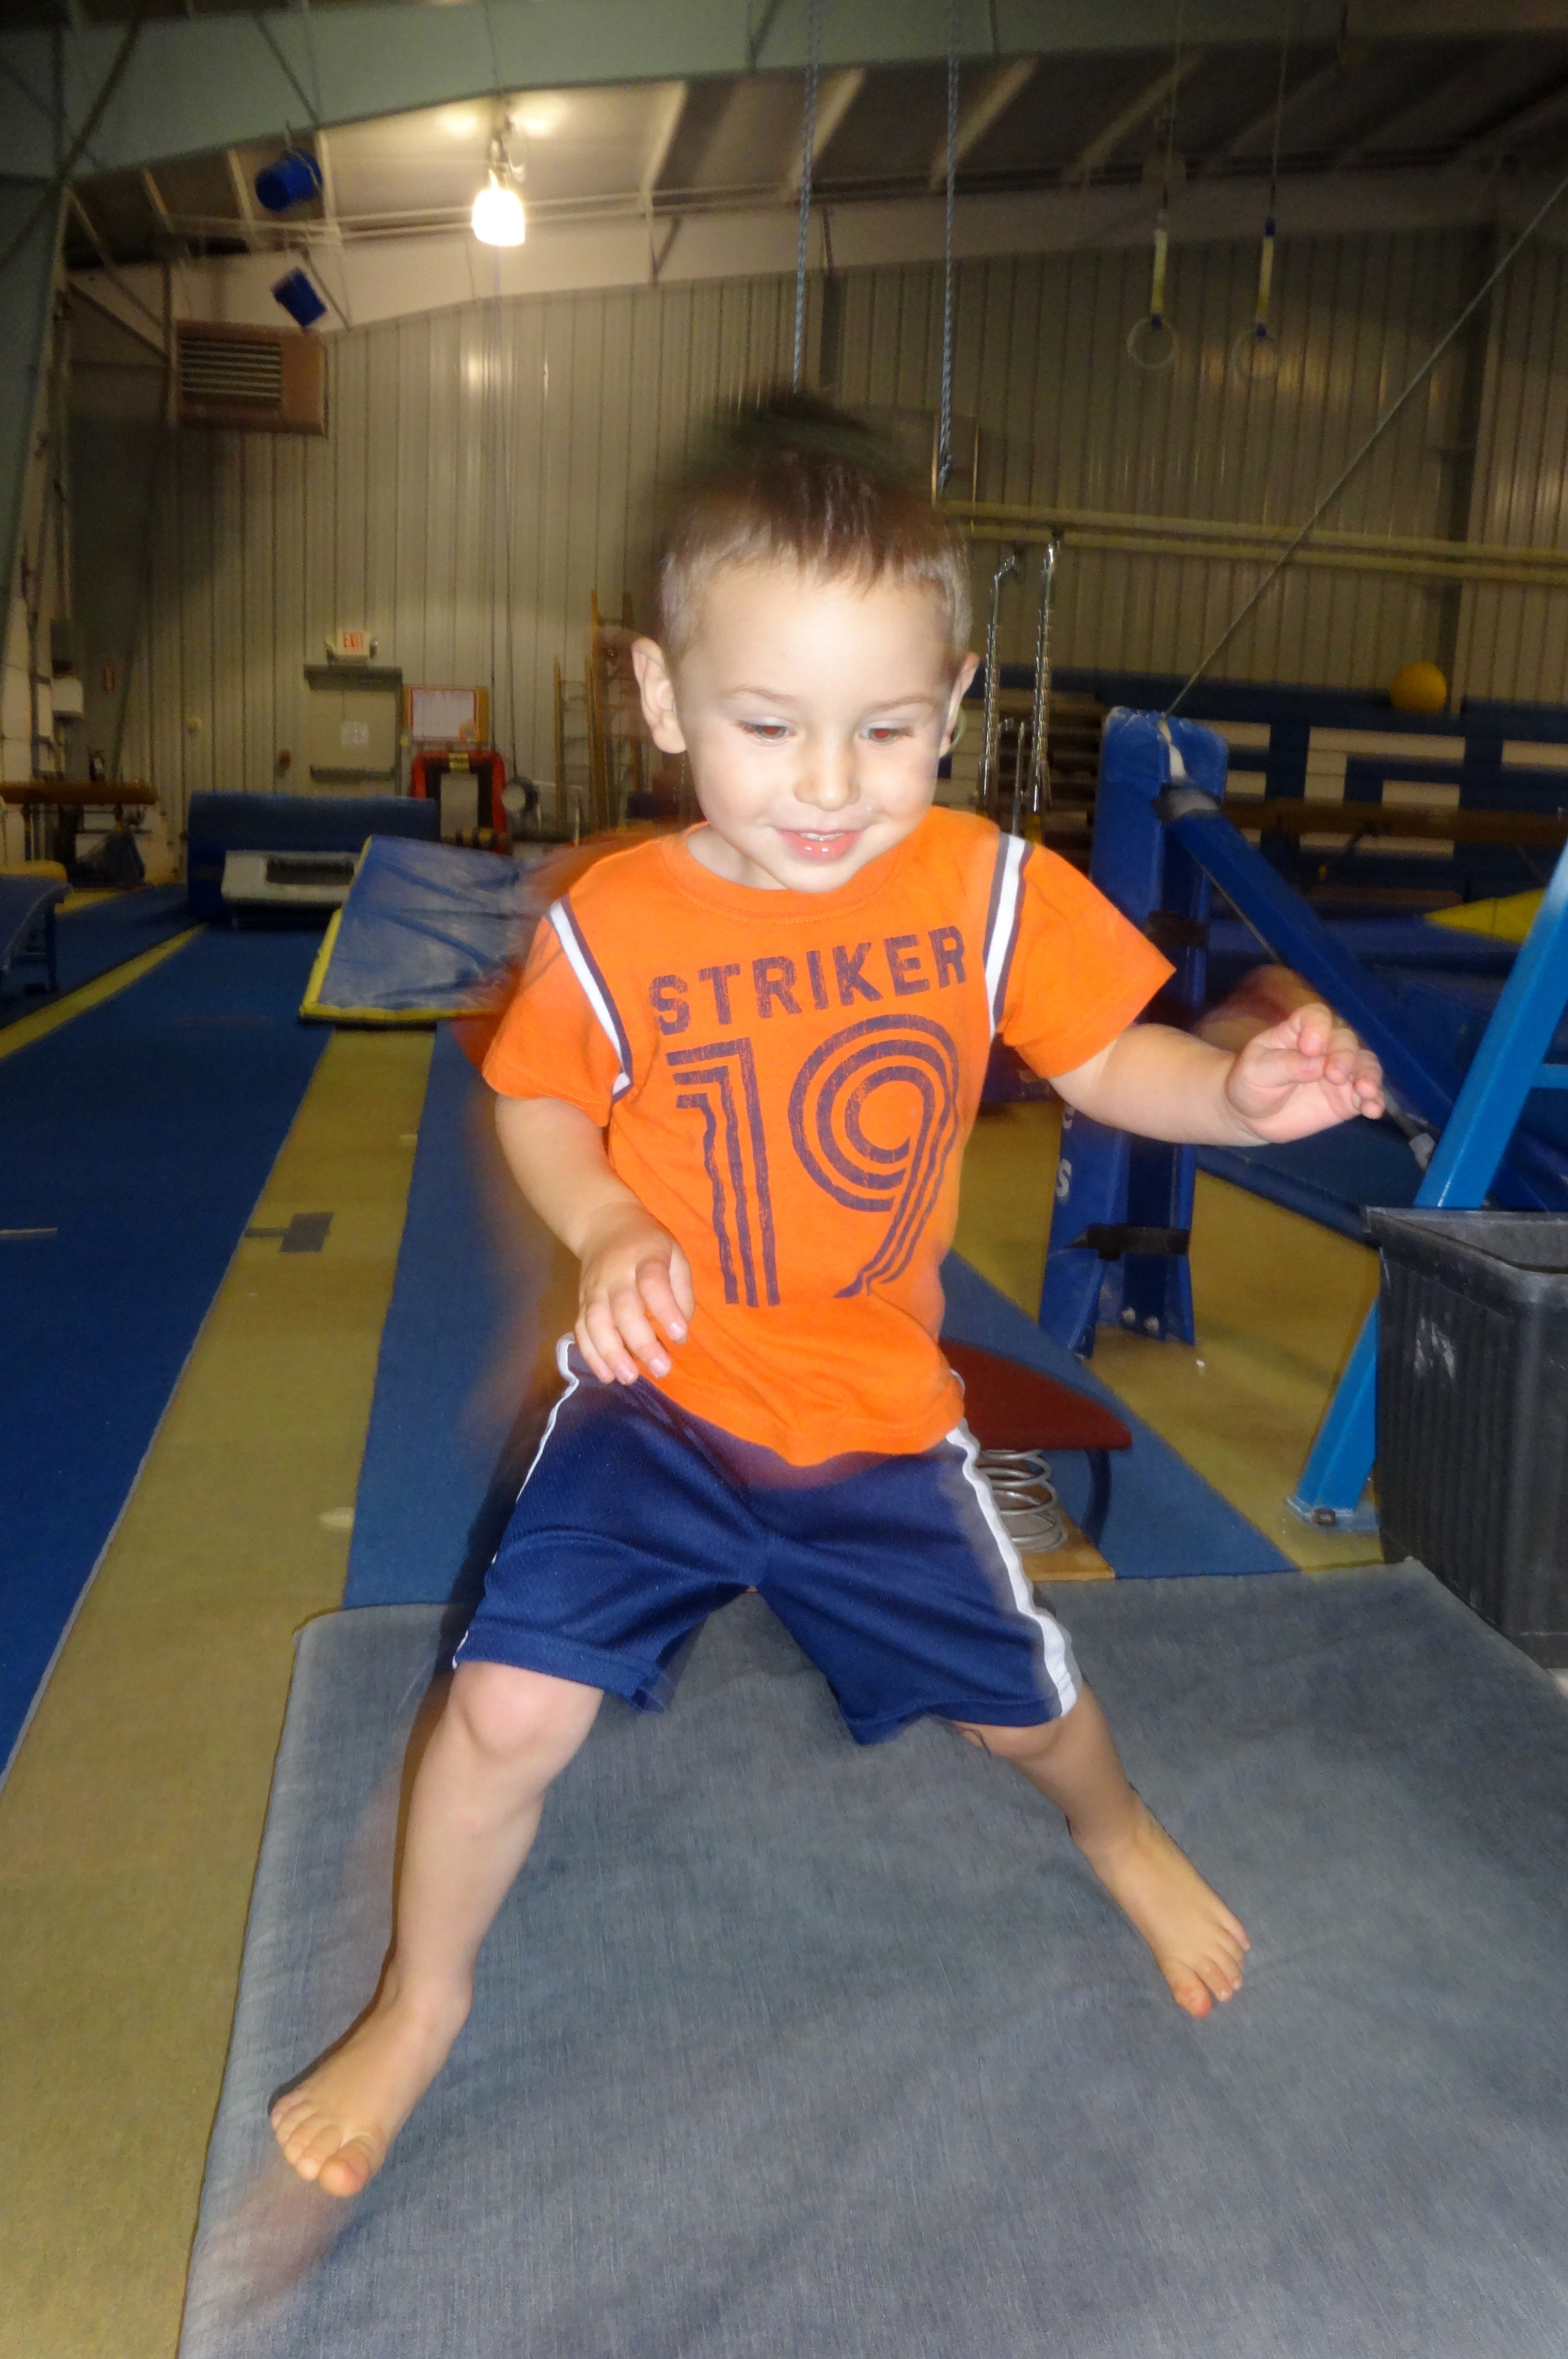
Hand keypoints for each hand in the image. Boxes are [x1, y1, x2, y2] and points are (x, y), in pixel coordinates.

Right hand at [575, 1203, 694, 1383]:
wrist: (603, 1226)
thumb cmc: (648, 1245)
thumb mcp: (675, 1254)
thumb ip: (681, 1290)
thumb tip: (679, 1330)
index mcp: (645, 1257)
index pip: (653, 1283)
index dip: (665, 1310)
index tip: (679, 1336)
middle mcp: (615, 1274)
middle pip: (623, 1309)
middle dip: (641, 1342)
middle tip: (661, 1369)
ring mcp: (594, 1289)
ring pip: (596, 1323)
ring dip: (611, 1354)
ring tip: (630, 1378)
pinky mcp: (581, 1302)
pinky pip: (581, 1330)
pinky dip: (591, 1355)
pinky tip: (606, 1376)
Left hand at [1225, 1002, 1385, 1142]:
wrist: (1253, 1117)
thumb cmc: (1251, 1084)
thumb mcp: (1255, 1072)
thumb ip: (1284, 1065)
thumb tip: (1316, 1065)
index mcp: (1299, 1030)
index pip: (1316, 1016)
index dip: (1318, 1027)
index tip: (1311, 1047)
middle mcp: (1326, 1046)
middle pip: (1345, 1040)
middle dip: (1345, 1055)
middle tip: (1335, 1074)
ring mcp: (1340, 1071)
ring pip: (1364, 1064)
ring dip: (1368, 1076)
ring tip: (1365, 1091)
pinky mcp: (1349, 1097)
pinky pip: (1368, 1095)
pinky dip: (1375, 1100)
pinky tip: (1373, 1110)